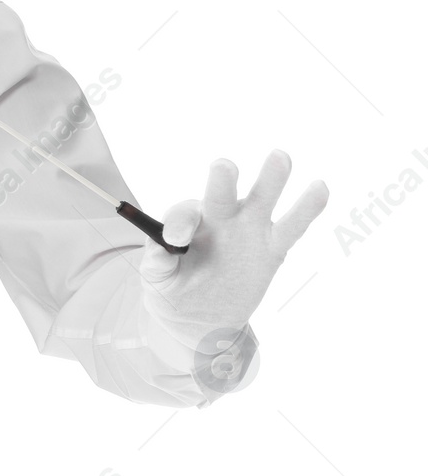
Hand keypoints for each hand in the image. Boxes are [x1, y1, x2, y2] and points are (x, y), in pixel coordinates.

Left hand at [138, 150, 328, 343]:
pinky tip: (319, 189)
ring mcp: (248, 230)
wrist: (200, 317)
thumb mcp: (156, 280)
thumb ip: (157, 262)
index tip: (175, 240)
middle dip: (222, 180)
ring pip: (261, 200)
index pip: (184, 214)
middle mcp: (218, 218)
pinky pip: (292, 227)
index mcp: (187, 224)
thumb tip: (164, 245)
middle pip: (220, 194)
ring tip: (280, 157)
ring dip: (270, 179)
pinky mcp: (272, 248)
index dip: (181, 223)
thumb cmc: (172, 290)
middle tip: (223, 167)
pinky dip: (306, 209)